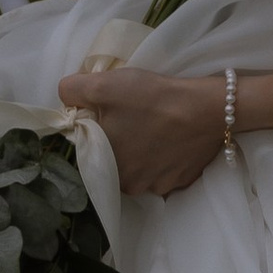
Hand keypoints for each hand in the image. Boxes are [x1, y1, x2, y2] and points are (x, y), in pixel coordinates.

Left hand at [59, 59, 226, 198]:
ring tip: (153, 128)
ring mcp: (158, 187)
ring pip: (140, 170)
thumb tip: (64, 97)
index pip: (90, 152)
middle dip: (120, 144)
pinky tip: (170, 139)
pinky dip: (164, 158)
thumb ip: (72, 90)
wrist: (208, 109)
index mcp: (106, 166)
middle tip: (132, 118)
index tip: (109, 115)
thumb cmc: (153, 98)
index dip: (97, 132)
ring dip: (142, 154)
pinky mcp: (181, 182)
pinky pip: (164, 172)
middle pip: (116, 163)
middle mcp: (130, 185)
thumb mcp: (104, 84)